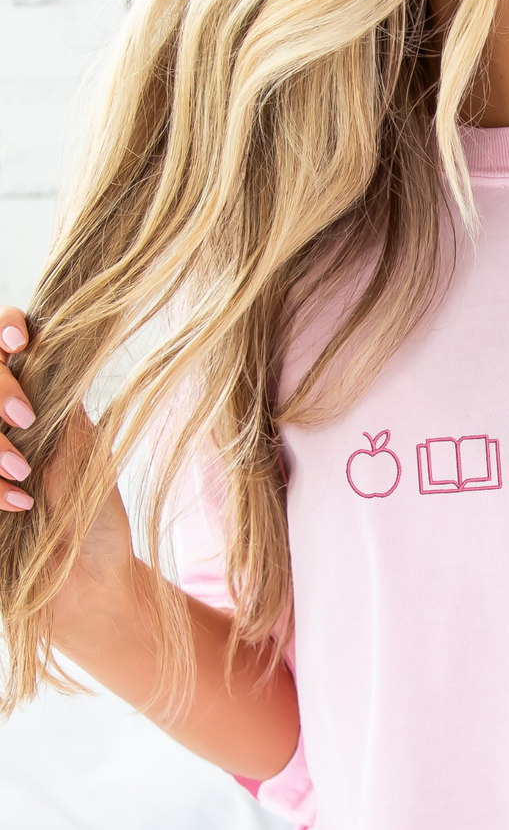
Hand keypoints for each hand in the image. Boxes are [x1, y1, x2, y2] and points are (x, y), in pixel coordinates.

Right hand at [0, 305, 139, 648]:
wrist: (85, 584)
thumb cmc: (93, 517)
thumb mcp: (85, 449)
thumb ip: (58, 402)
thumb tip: (51, 345)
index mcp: (28, 404)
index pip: (3, 342)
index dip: (5, 329)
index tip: (21, 341)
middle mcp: (1, 427)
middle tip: (27, 417)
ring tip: (24, 476)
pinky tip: (16, 502)